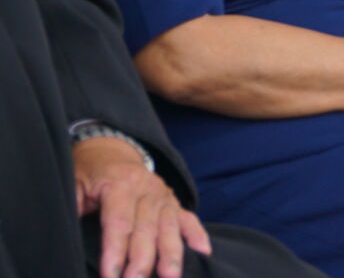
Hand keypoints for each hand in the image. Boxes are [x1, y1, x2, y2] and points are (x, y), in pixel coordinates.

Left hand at [73, 137, 211, 277]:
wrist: (111, 151)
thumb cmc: (89, 174)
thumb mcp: (73, 185)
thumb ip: (73, 208)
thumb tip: (67, 234)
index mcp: (119, 183)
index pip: (119, 221)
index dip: (115, 250)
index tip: (110, 274)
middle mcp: (146, 189)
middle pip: (146, 228)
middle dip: (143, 258)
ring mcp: (163, 196)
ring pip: (169, 226)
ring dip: (171, 254)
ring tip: (171, 277)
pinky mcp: (173, 202)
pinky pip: (188, 219)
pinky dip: (196, 235)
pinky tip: (203, 253)